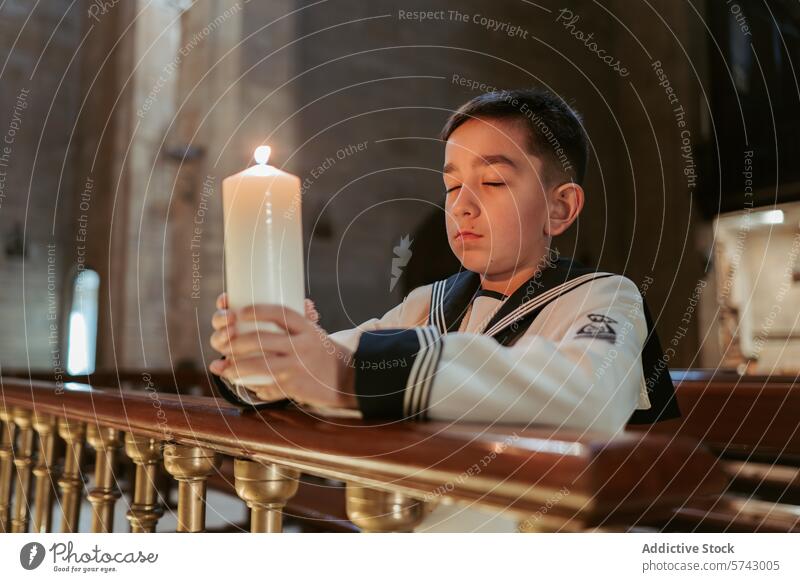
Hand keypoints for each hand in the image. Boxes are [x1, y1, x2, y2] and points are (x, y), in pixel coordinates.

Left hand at [209, 295, 355, 409]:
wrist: (345, 378)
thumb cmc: (322, 351)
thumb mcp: (312, 331)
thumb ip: (290, 322)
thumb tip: (258, 309)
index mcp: (306, 328)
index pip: (279, 313)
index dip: (257, 311)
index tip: (240, 312)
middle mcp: (302, 346)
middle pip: (261, 339)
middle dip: (236, 342)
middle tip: (225, 343)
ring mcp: (297, 367)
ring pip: (258, 365)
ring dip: (236, 366)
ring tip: (224, 366)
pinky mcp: (294, 386)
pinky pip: (265, 385)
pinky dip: (249, 384)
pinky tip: (238, 381)